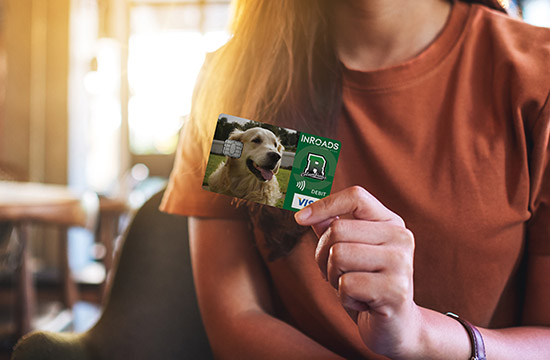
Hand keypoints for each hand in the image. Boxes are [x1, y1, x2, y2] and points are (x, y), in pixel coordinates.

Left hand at [295, 186, 420, 358]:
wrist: (398, 327)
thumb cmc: (368, 286)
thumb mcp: (349, 254)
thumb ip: (332, 229)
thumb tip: (306, 212)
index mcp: (390, 222)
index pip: (356, 197)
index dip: (324, 204)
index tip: (299, 218)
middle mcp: (400, 237)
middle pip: (337, 230)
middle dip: (323, 256)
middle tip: (335, 274)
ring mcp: (401, 263)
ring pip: (338, 255)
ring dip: (334, 277)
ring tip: (351, 288)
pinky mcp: (395, 290)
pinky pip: (346, 285)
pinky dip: (344, 298)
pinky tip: (362, 303)